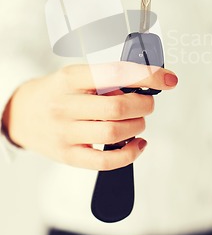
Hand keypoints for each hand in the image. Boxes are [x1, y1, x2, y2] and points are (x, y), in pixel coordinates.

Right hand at [2, 63, 177, 169]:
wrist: (20, 114)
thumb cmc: (57, 92)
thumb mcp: (74, 75)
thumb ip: (106, 78)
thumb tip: (147, 81)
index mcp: (70, 78)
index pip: (115, 73)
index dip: (147, 76)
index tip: (167, 79)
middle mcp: (66, 105)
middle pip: (119, 106)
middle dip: (144, 104)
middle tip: (147, 103)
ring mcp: (65, 133)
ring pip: (114, 133)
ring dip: (138, 126)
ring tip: (138, 121)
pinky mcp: (68, 155)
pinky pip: (105, 162)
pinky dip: (130, 154)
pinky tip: (138, 144)